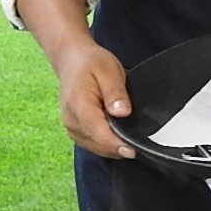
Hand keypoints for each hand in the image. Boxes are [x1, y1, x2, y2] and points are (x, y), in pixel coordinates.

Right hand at [52, 40, 135, 157]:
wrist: (72, 60)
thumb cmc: (91, 63)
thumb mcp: (109, 70)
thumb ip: (115, 93)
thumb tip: (122, 113)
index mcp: (79, 105)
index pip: (97, 132)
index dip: (115, 144)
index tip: (132, 151)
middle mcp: (71, 120)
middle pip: (96, 143)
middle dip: (117, 147)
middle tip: (139, 146)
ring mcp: (71, 127)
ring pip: (94, 147)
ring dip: (112, 147)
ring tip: (130, 141)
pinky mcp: (75, 129)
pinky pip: (92, 143)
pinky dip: (105, 144)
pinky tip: (118, 138)